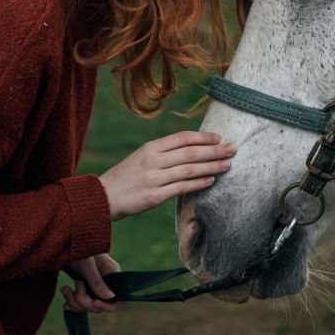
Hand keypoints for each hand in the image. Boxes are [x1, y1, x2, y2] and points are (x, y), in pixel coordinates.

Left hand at [62, 253, 121, 313]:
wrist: (63, 242)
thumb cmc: (77, 247)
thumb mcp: (87, 265)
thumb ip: (97, 281)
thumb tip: (111, 297)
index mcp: (112, 274)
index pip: (118, 297)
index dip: (108, 304)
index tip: (94, 302)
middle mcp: (105, 281)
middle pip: (100, 304)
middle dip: (85, 302)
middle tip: (74, 290)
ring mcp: (94, 285)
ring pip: (89, 306)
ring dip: (75, 301)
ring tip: (66, 289)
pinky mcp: (84, 288)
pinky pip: (81, 304)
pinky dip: (72, 303)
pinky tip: (66, 299)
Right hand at [99, 131, 234, 220]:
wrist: (102, 197)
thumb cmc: (127, 176)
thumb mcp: (142, 156)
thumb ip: (164, 152)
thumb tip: (193, 148)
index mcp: (151, 147)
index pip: (182, 137)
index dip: (203, 137)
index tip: (219, 137)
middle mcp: (153, 160)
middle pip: (190, 152)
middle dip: (214, 150)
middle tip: (232, 149)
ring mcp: (154, 178)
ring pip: (190, 169)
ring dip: (212, 166)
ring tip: (227, 164)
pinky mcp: (155, 196)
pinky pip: (183, 187)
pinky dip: (199, 183)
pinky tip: (212, 180)